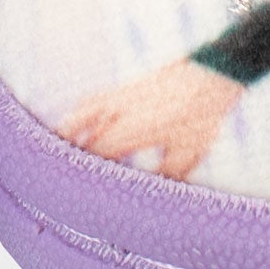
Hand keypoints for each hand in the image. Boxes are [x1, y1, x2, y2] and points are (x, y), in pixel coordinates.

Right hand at [59, 60, 243, 179]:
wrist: (213, 73)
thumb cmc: (202, 116)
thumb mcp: (188, 154)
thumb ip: (166, 176)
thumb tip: (152, 195)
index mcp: (132, 128)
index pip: (98, 154)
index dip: (87, 173)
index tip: (79, 190)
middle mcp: (120, 109)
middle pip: (85, 135)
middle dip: (73, 156)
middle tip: (61, 176)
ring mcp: (122, 94)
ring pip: (83, 111)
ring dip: (69, 129)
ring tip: (56, 146)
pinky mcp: (128, 87)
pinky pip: (95, 100)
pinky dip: (83, 112)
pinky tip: (82, 121)